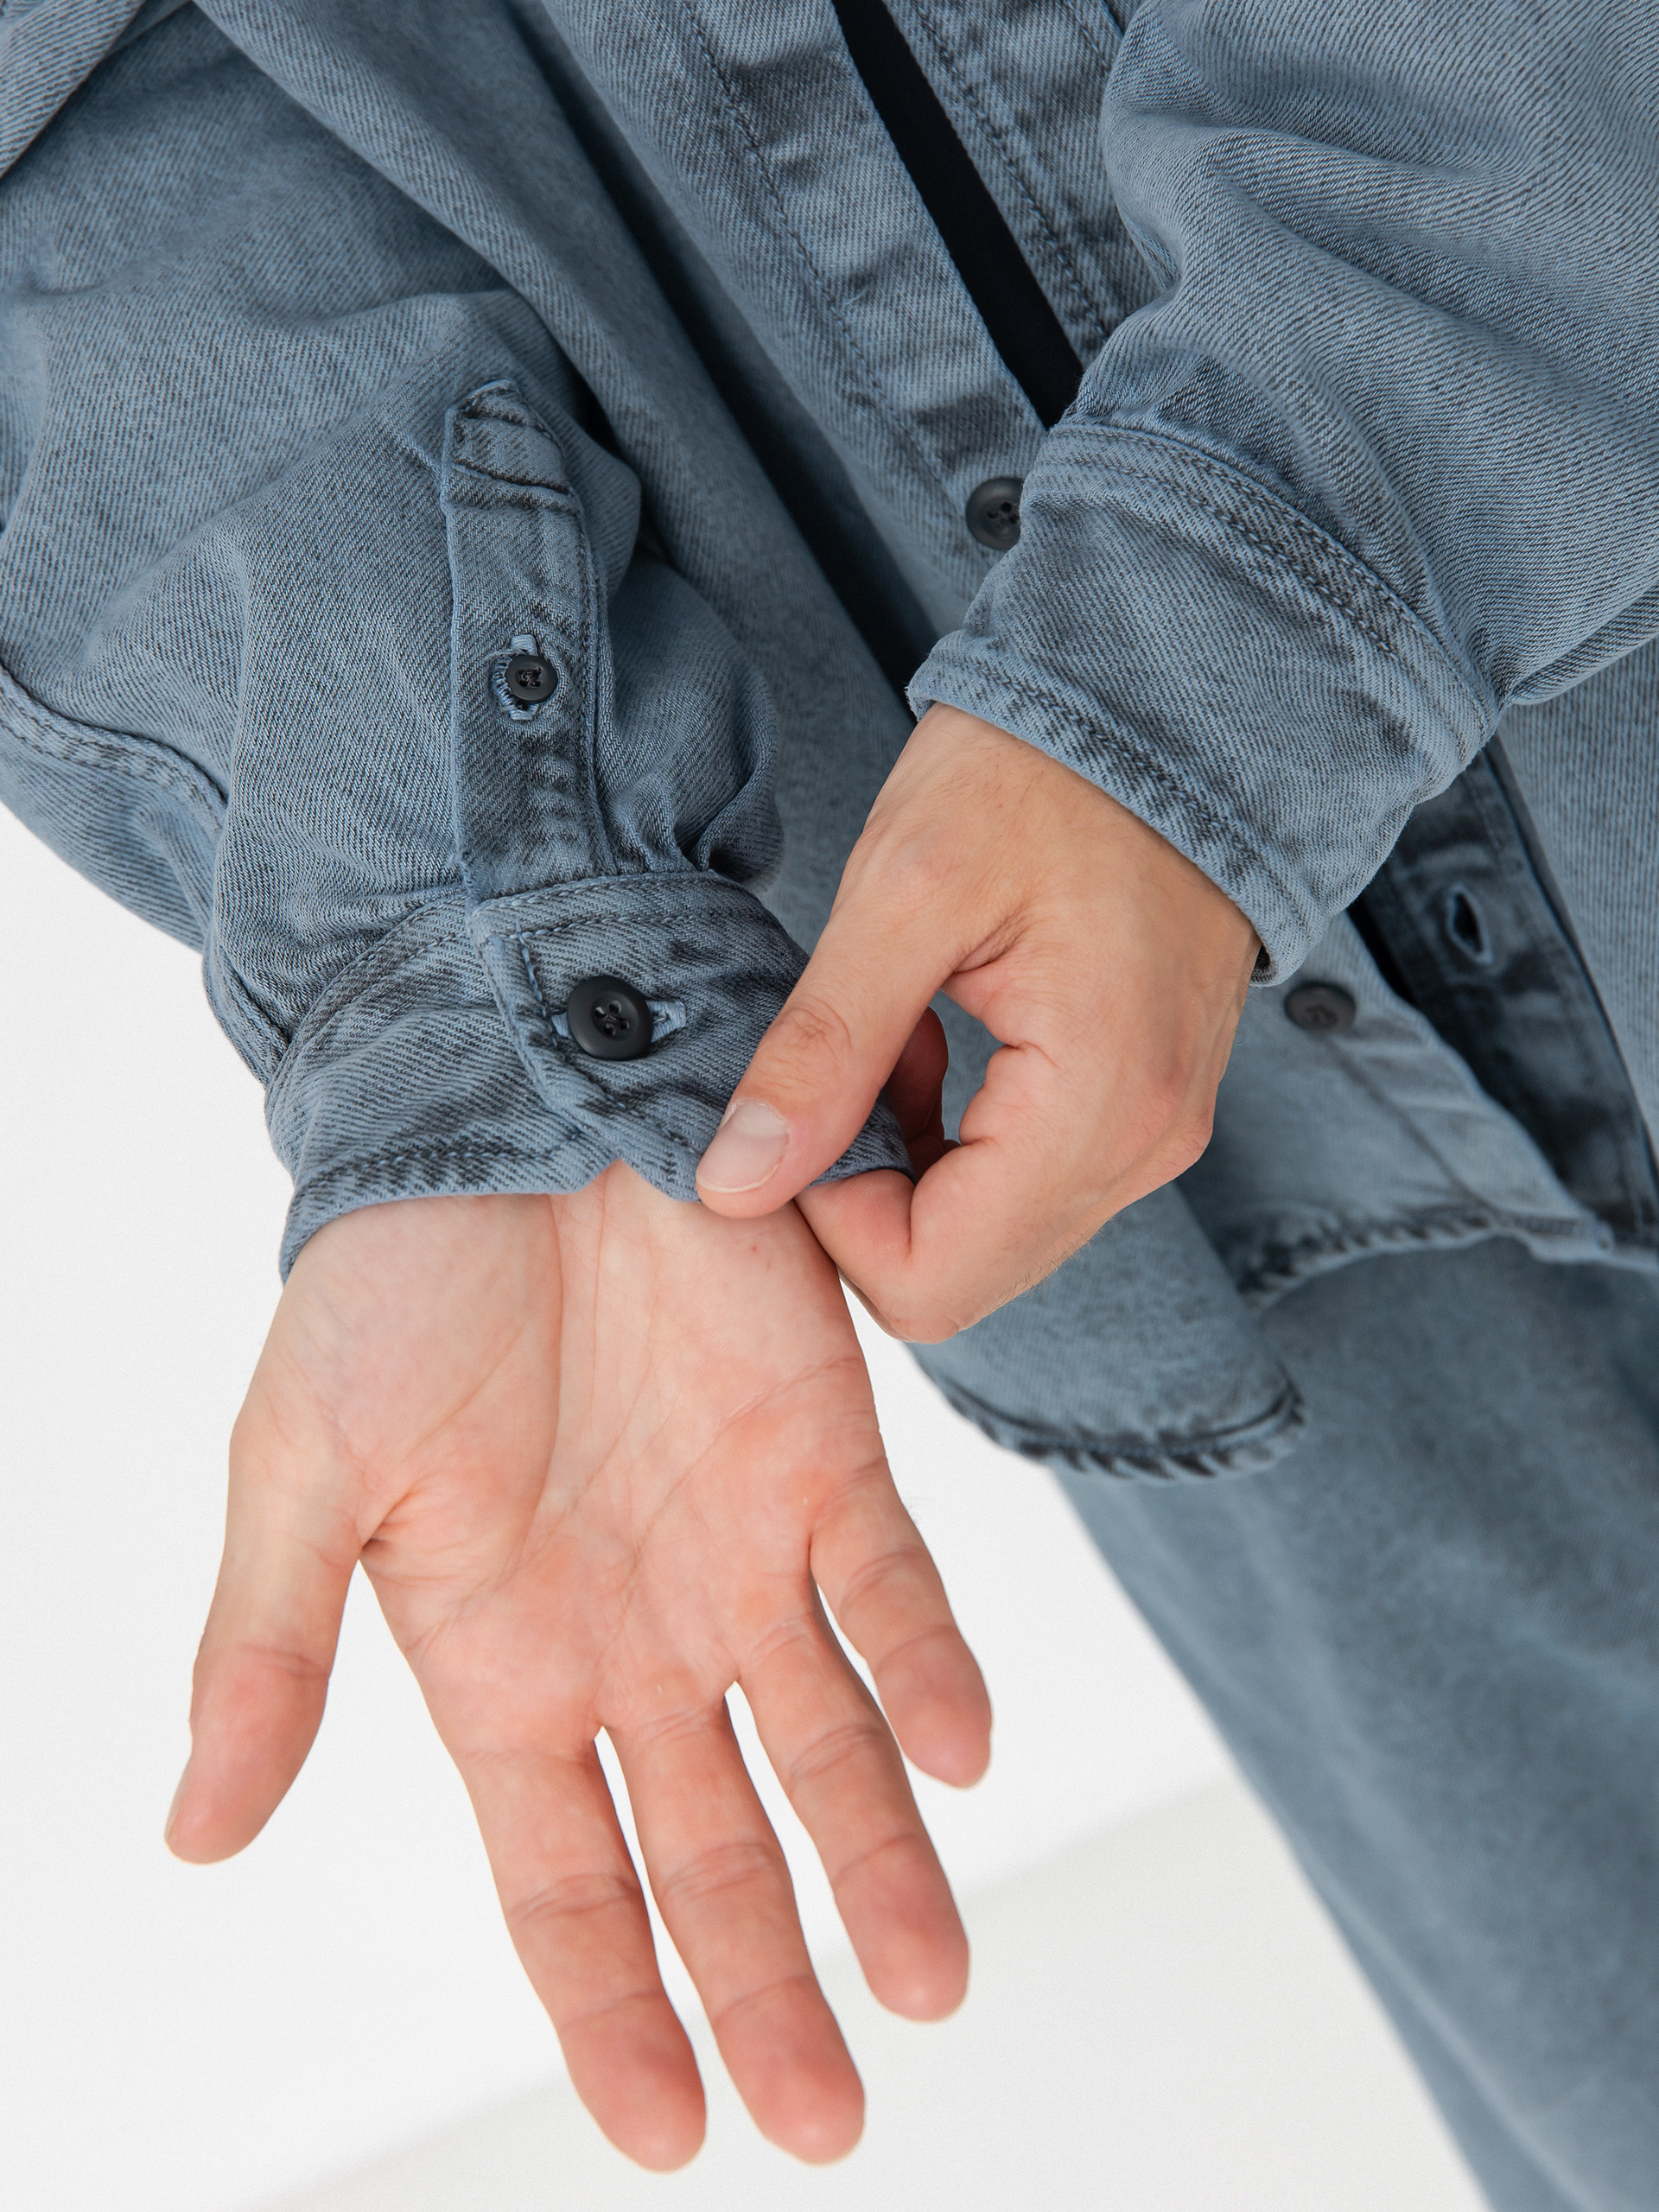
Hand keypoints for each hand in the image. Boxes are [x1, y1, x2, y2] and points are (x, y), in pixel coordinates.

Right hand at [165, 1173, 989, 2167]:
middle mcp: (637, 1637)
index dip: (614, 2009)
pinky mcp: (827, 1456)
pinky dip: (929, 1669)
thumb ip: (268, 1654)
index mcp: (504, 1665)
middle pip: (716, 1851)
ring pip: (829, 1748)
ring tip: (928, 1986)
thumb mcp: (300, 1473)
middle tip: (823, 2119)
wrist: (507, 1108)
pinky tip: (959, 1752)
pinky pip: (895, 1587)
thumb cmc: (388, 1284)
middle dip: (765, 1985)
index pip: (568, 1882)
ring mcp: (741, 1553)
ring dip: (881, 1863)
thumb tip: (197, 1837)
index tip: (666, 2136)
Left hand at [696, 704, 1259, 1338]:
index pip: (930, 1278)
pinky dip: (958, 1144)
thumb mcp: (901, 893)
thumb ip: (819, 1051)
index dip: (831, 1219)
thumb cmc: (1037, 773)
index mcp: (1097, 1105)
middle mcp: (1145, 1148)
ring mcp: (1155, 1136)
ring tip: (898, 1036)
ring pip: (989, 1239)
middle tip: (846, 1062)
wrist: (1166, 706)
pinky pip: (1028, 1190)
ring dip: (911, 1165)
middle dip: (868, 1195)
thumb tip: (734, 1183)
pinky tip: (938, 1045)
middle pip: (961, 1276)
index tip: (800, 1106)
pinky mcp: (1144, 1112)